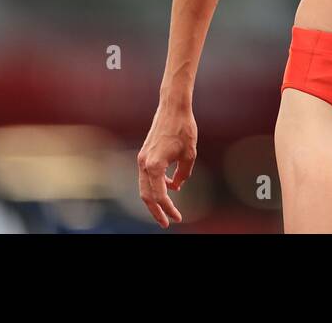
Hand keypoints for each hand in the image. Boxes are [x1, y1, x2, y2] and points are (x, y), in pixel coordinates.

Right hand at [137, 100, 197, 227]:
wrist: (172, 107)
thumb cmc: (183, 128)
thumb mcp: (189, 155)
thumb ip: (182, 175)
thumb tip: (177, 187)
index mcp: (155, 166)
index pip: (160, 196)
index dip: (169, 210)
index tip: (177, 218)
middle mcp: (144, 164)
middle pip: (146, 196)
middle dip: (156, 212)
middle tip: (166, 223)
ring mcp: (142, 159)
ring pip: (144, 187)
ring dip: (154, 200)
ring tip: (166, 210)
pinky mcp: (144, 154)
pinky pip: (147, 176)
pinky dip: (156, 185)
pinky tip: (170, 186)